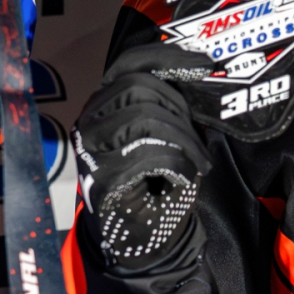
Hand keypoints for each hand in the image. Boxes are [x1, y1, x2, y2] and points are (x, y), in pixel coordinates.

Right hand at [72, 46, 211, 274]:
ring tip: (195, 160)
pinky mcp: (100, 179)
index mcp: (105, 103)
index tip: (204, 63)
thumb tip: (200, 67)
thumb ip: (173, 101)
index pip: (129, 63)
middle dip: (179, 109)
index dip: (167, 57)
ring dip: (183, 140)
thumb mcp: (169, 130)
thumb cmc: (158, 179)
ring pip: (144, 117)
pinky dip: (178, 165)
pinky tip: (182, 178)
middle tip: (198, 140)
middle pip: (138, 86)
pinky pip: (149, 154)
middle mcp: (90, 121)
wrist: (143, 236)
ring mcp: (90, 150)